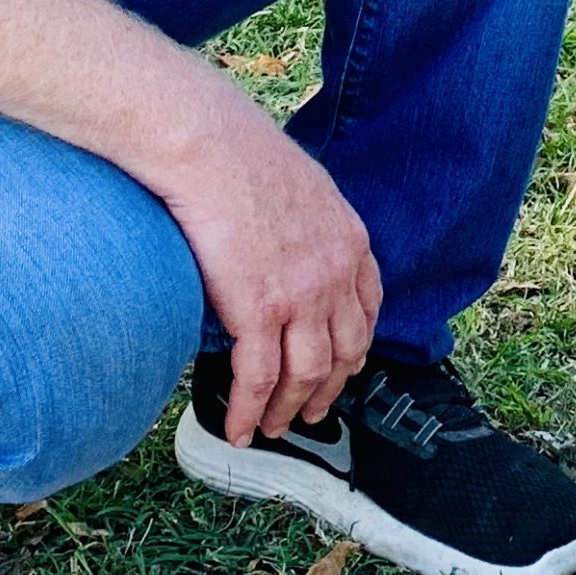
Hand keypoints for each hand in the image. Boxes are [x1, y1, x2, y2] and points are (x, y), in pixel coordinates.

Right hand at [155, 88, 382, 440]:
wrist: (209, 146)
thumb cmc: (242, 156)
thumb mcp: (305, 188)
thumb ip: (312, 226)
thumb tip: (293, 250)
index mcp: (350, 242)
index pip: (366, 313)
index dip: (352, 351)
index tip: (338, 370)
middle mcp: (335, 274)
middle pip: (343, 353)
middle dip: (327, 391)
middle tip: (311, 413)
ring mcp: (301, 296)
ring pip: (304, 376)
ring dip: (288, 411)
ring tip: (272, 428)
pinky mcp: (259, 311)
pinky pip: (258, 380)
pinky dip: (248, 411)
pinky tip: (239, 427)